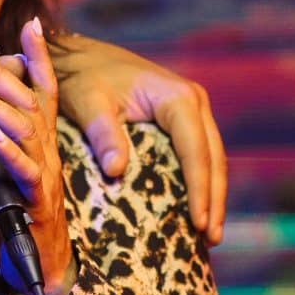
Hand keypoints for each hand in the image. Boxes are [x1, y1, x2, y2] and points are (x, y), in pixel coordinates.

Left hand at [48, 33, 226, 243]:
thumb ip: (104, 135)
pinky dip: (201, 181)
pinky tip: (197, 208)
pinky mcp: (182, 118)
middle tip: (210, 238)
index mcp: (176, 98)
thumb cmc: (82, 78)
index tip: (197, 222)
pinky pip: (199, 153)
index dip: (199, 188)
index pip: (195, 150)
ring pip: (212, 156)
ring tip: (210, 234)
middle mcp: (193, 100)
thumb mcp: (88, 103)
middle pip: (213, 157)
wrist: (80, 56)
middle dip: (214, 199)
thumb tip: (117, 171)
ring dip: (213, 194)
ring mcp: (192, 108)